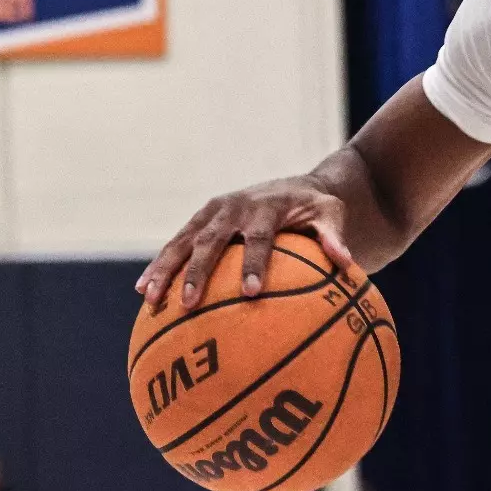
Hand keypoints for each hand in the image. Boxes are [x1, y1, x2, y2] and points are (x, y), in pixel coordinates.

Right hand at [136, 175, 354, 309]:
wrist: (295, 187)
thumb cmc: (316, 209)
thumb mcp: (331, 215)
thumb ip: (335, 236)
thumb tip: (347, 263)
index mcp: (265, 206)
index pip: (258, 237)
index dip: (253, 263)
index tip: (251, 293)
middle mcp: (233, 206)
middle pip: (211, 240)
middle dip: (198, 272)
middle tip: (189, 304)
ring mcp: (212, 212)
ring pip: (183, 241)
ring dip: (165, 270)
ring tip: (150, 300)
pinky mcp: (199, 220)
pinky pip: (175, 244)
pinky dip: (159, 266)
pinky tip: (144, 294)